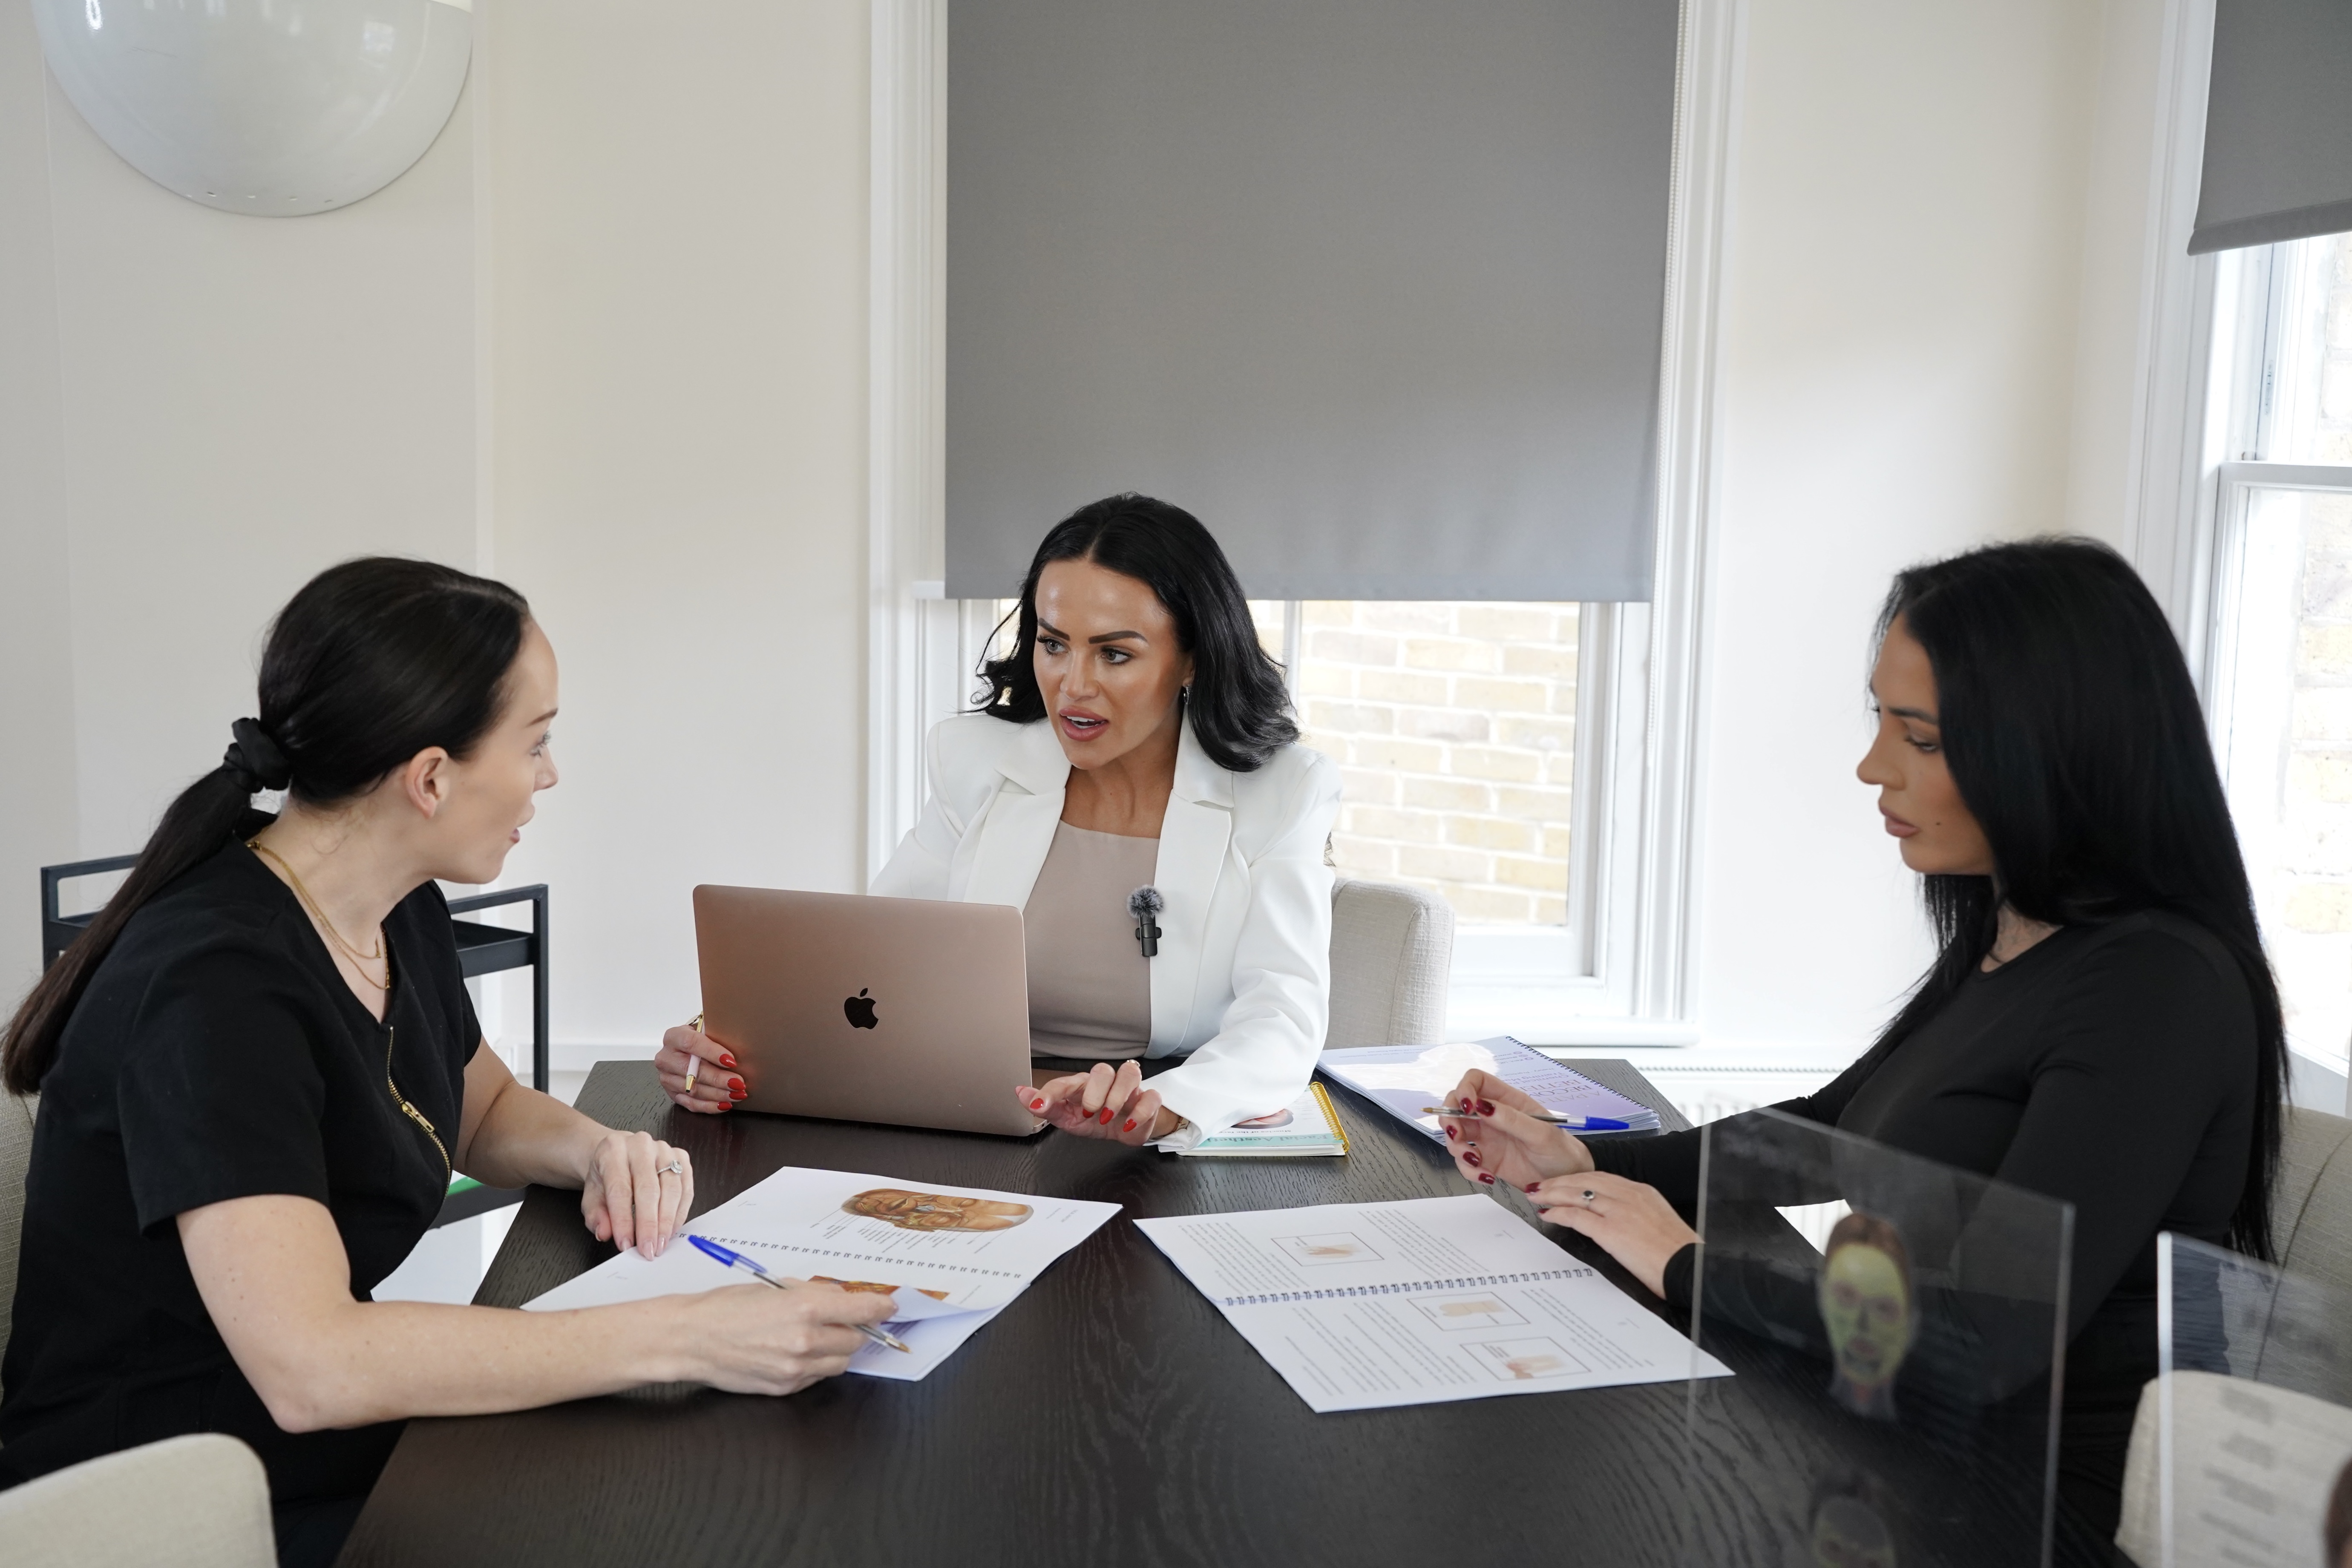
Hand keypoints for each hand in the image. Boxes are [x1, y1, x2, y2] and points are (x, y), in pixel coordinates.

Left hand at [579, 1129, 693, 1258]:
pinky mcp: (681, 1157)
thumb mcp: (591, 1196)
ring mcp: (664, 1149)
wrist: (620, 1155)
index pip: (620, 1190)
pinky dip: (680, 1213)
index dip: (623, 1221)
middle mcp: (641, 1145)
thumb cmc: (606, 1177)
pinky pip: (686, 1188)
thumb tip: (606, 1233)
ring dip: (667, 1222)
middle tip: (648, 1250)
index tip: (626, 1245)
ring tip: (660, 1244)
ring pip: (672, 1189)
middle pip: (649, 1189)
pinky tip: (671, 1229)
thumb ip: (596, 1216)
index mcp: (613, 1150)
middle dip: (649, 1225)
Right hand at [657, 1024, 742, 1113]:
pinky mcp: (672, 1093)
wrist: (685, 1047)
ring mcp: (667, 1077)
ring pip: (693, 1090)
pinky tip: (724, 1104)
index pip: (691, 1043)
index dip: (712, 1053)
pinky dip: (709, 1106)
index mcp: (674, 1036)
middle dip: (718, 1079)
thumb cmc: (701, 1037)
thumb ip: (717, 1033)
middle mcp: (666, 1058)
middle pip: (692, 1071)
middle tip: (738, 1083)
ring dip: (718, 1094)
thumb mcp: (707, 1028)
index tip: (731, 1061)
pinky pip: (691, 1103)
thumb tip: (739, 1043)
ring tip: (737, 1094)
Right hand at [682, 1280, 900, 1395]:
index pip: (861, 1310)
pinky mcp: (784, 1388)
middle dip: (855, 1330)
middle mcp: (805, 1341)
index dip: (880, 1308)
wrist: (692, 1339)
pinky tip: (796, 1352)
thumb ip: (813, 1294)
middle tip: (844, 1320)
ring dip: (837, 1350)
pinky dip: (815, 1366)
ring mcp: (795, 1369)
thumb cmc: (726, 1306)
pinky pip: (816, 1378)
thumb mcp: (774, 1288)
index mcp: (805, 1308)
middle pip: (855, 1341)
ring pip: (840, 1364)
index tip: (888, 1307)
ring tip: (816, 1337)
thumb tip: (840, 1298)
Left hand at [1015, 1061, 1177, 1145]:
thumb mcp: (1068, 1118)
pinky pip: (1151, 1097)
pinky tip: (1129, 1124)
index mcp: (1082, 1086)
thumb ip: (1046, 1107)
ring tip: (1108, 1116)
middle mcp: (1106, 1083)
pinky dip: (1141, 1111)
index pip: (1065, 1082)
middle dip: (1095, 1092)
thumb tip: (1021, 1093)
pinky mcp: (1148, 1100)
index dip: (1051, 1091)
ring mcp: (1129, 1089)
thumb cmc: (1094, 1119)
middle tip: (1090, 1111)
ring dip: (1117, 1097)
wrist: (1124, 1130)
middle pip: (1103, 1070)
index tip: (1038, 1105)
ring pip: (1129, 1074)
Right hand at [1437, 1069, 1594, 1190]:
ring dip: (1457, 1148)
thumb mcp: (1541, 1133)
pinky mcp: (1486, 1160)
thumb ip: (1511, 1119)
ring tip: (1476, 1161)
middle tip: (1457, 1136)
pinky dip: (1468, 1170)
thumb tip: (1483, 1106)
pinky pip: (1465, 1161)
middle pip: (1457, 1106)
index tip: (1466, 1107)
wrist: (1567, 1180)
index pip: (1476, 1081)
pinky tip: (1486, 1176)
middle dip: (1450, 1119)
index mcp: (1508, 1100)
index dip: (1464, 1089)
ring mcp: (1487, 1138)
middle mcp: (1493, 1116)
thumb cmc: (1562, 1151)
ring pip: (1456, 1134)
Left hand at [1524, 1171, 1698, 1298]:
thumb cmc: (1678, 1253)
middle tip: (1541, 1185)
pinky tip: (1549, 1214)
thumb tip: (1618, 1219)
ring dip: (1552, 1193)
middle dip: (1559, 1182)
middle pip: (1585, 1180)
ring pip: (1577, 1194)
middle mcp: (1630, 1196)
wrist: (1690, 1268)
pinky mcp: (1612, 1231)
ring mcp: (1620, 1212)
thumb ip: (1636, 1213)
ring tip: (1537, 1196)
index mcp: (1643, 1192)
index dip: (1577, 1179)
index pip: (1601, 1178)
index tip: (1563, 1182)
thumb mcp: (1658, 1221)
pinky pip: (1578, 1217)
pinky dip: (1559, 1213)